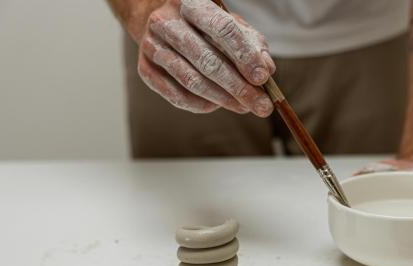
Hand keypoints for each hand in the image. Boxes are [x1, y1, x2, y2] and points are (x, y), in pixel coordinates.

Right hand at [128, 0, 274, 115]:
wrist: (161, 22)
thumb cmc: (206, 25)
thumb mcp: (233, 25)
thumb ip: (253, 44)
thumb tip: (267, 70)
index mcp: (191, 1)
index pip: (222, 28)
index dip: (244, 55)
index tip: (263, 78)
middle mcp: (166, 21)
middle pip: (207, 60)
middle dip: (238, 87)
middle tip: (261, 106)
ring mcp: (151, 45)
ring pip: (191, 80)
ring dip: (222, 99)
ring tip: (244, 107)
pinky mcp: (145, 69)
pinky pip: (175, 95)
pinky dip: (200, 104)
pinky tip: (217, 105)